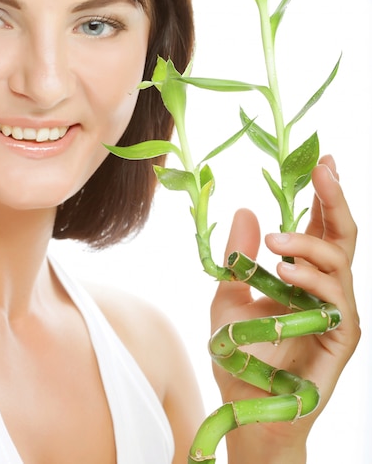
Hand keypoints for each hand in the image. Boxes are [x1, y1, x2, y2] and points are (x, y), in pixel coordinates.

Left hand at [210, 155, 359, 462]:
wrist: (246, 407)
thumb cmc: (240, 355)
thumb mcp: (229, 296)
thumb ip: (239, 257)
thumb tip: (249, 209)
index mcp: (302, 276)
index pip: (319, 227)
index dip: (323, 195)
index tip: (320, 161)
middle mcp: (325, 290)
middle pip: (341, 236)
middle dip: (334, 199)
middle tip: (323, 168)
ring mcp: (336, 313)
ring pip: (339, 264)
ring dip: (308, 244)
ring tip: (276, 242)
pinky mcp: (341, 340)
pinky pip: (335, 302)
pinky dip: (312, 281)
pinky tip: (286, 272)